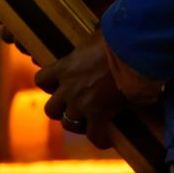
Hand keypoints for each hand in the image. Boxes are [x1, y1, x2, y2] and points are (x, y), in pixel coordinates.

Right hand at [0, 0, 137, 56]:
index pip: (14, 6)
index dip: (3, 11)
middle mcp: (46, 17)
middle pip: (17, 29)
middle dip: (9, 33)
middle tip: (9, 33)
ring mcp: (57, 34)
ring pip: (30, 45)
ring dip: (23, 46)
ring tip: (24, 44)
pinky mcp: (70, 49)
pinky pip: (50, 59)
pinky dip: (42, 59)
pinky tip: (41, 56)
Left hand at [33, 30, 124, 147]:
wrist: (132, 50)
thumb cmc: (117, 38)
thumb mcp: (96, 36)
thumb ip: (91, 44)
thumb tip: (101, 34)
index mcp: (65, 67)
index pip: (41, 80)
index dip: (50, 84)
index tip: (60, 85)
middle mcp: (68, 88)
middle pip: (51, 110)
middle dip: (62, 109)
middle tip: (76, 106)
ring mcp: (82, 103)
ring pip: (68, 124)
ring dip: (78, 124)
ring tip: (91, 122)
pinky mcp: (100, 114)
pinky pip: (95, 135)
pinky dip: (100, 138)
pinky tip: (107, 138)